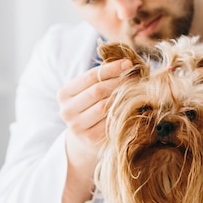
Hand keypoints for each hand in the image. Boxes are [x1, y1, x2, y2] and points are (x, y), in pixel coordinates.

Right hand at [57, 58, 131, 202]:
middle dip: (120, 81)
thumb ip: (101, 78)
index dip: (111, 68)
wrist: (82, 140)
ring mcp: (77, 127)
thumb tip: (127, 63)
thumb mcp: (88, 92)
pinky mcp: (91, 139)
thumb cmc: (89, 109)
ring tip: (138, 89)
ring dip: (124, 97)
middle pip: (98, 91)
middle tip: (137, 75)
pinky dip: (125, 113)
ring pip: (106, 107)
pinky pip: (112, 122)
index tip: (129, 62)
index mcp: (64, 94)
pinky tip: (135, 107)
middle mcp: (67, 111)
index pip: (91, 77)